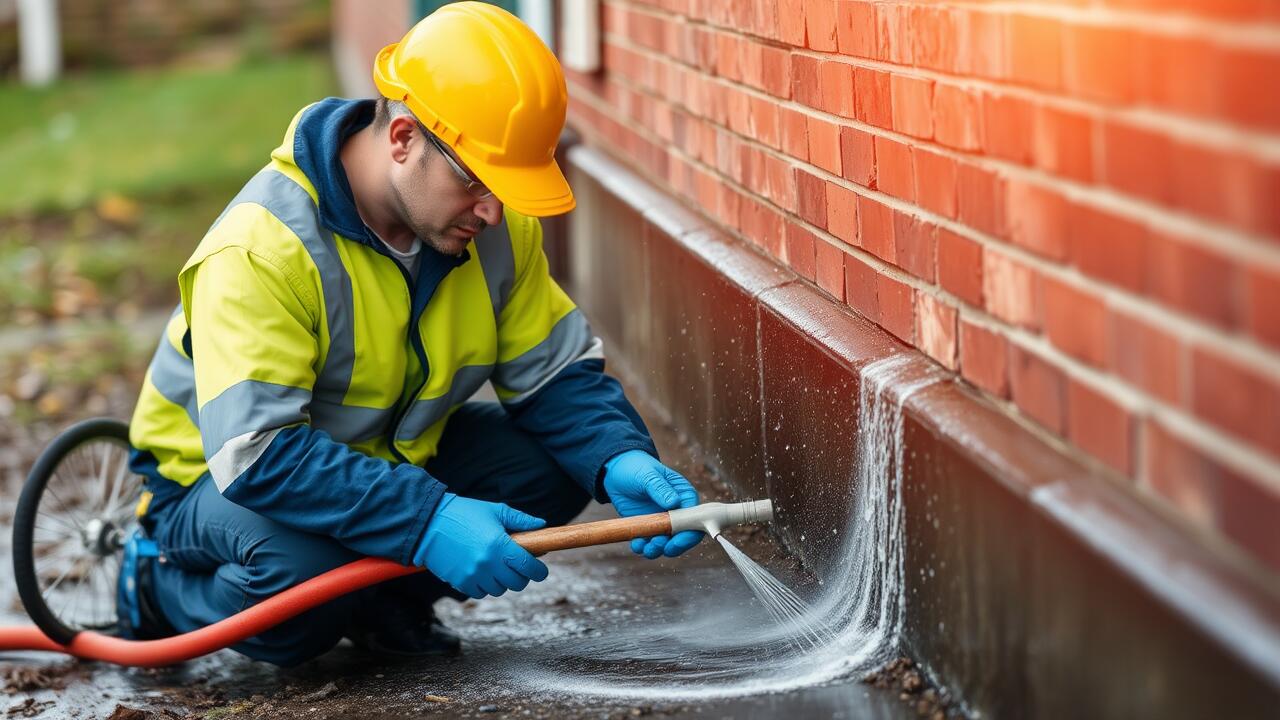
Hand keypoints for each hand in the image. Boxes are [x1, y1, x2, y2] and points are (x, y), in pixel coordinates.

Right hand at [413, 493, 549, 598]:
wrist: (429, 524)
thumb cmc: (464, 514)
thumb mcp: (495, 511)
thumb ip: (520, 520)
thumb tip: (541, 525)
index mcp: (500, 545)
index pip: (529, 567)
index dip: (539, 571)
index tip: (540, 570)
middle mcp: (488, 564)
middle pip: (518, 583)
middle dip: (522, 576)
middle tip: (518, 566)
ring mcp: (474, 576)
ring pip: (500, 589)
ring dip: (503, 580)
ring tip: (497, 566)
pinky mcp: (461, 583)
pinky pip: (481, 593)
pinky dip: (485, 585)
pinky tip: (482, 571)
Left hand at [602, 450, 702, 558]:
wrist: (616, 471)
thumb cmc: (637, 467)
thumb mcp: (648, 475)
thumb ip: (660, 488)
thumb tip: (674, 502)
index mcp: (684, 495)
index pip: (696, 517)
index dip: (690, 531)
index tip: (677, 539)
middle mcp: (676, 511)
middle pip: (684, 535)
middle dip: (675, 545)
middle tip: (662, 548)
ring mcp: (662, 521)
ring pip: (666, 542)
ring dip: (658, 549)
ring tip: (647, 548)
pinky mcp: (647, 526)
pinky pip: (648, 542)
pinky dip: (643, 547)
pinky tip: (637, 545)